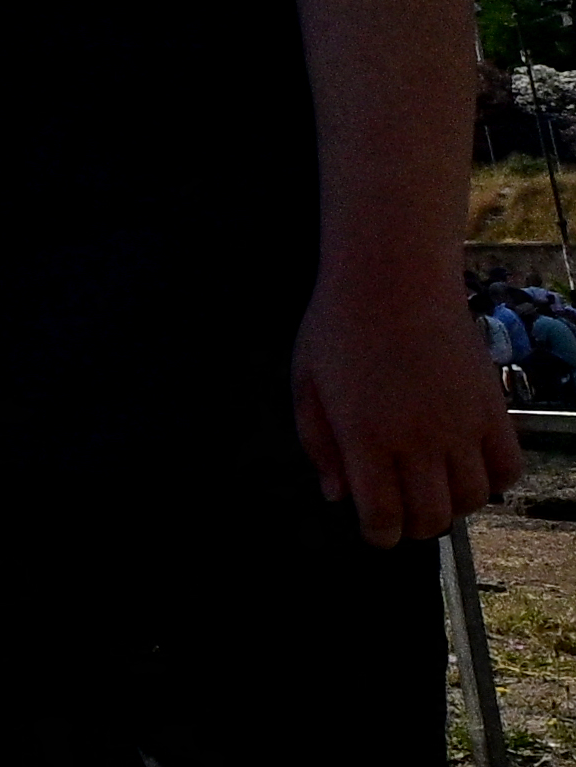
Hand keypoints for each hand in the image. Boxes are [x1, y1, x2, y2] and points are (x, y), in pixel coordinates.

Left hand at [297, 264, 521, 543]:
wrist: (392, 279)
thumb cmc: (338, 327)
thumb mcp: (306, 383)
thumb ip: (319, 444)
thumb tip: (336, 496)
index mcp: (365, 437)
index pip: (383, 518)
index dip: (380, 535)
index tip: (376, 531)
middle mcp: (418, 440)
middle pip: (431, 517)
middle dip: (415, 527)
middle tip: (404, 513)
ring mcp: (461, 426)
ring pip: (472, 499)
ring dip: (453, 507)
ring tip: (434, 492)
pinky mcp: (492, 409)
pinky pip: (508, 468)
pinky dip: (494, 481)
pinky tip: (470, 469)